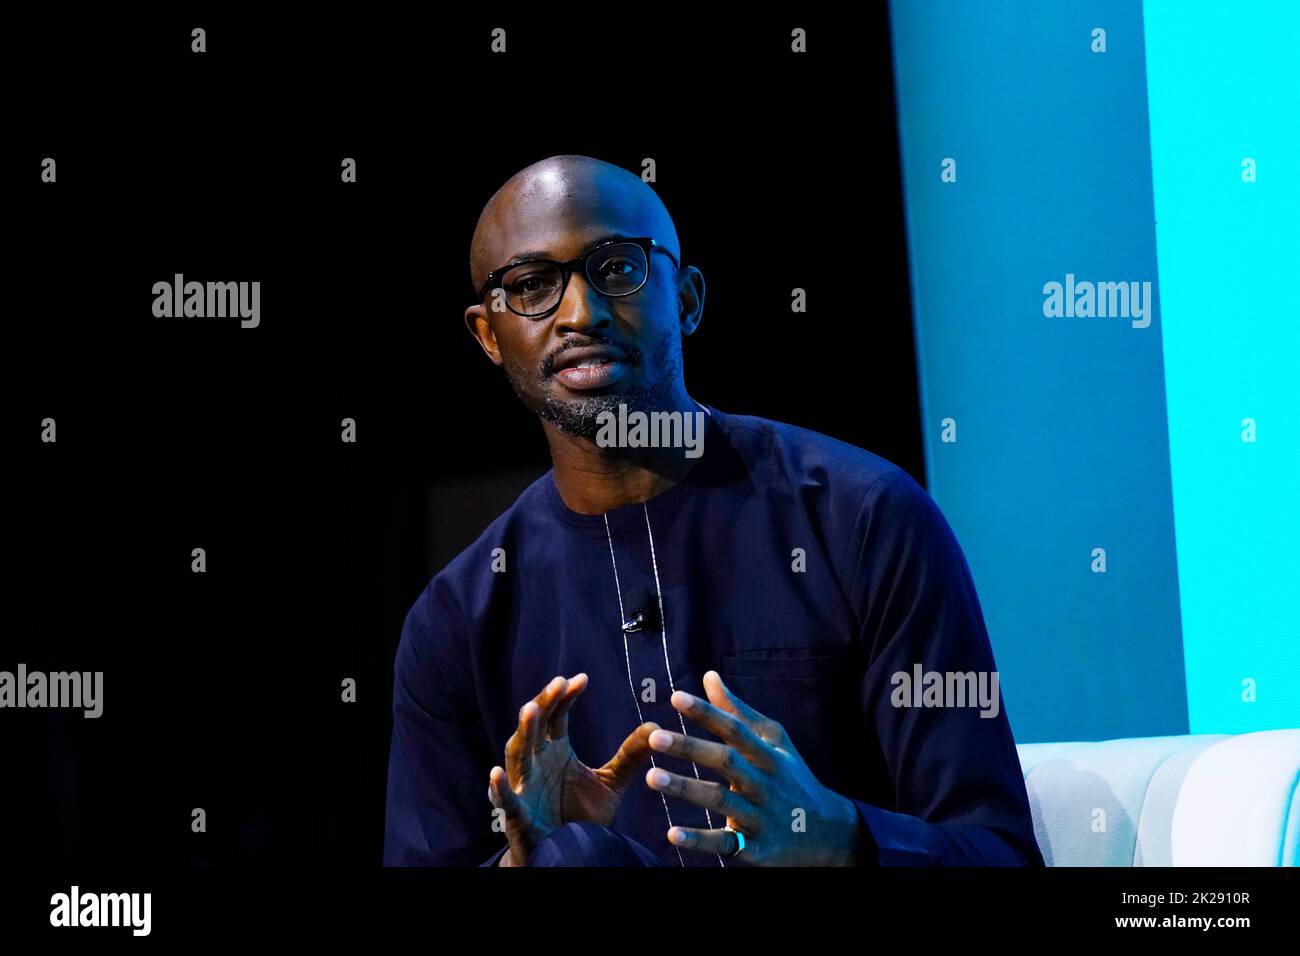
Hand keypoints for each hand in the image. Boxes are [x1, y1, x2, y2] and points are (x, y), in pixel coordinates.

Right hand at [488, 673, 658, 866]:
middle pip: (535, 727)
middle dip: (544, 704)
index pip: (557, 716)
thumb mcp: (610, 783)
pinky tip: (496, 773)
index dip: (565, 697)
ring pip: (517, 756)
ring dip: (523, 733)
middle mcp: (536, 763)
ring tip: (530, 711)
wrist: (567, 855)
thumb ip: (629, 756)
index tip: (580, 679)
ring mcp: (524, 787)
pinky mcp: (517, 816)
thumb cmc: (581, 816)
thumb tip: (656, 726)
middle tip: (557, 684)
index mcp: (555, 751)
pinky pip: (506, 801)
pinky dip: (499, 788)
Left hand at [643, 670, 863, 865]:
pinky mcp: (756, 849)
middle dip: (690, 748)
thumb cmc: (793, 778)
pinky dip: (699, 840)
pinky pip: (725, 843)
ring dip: (686, 789)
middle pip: (726, 762)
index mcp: (768, 755)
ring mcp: (761, 817)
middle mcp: (765, 784)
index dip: (707, 713)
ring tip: (651, 777)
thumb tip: (709, 676)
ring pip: (721, 801)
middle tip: (654, 736)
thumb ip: (737, 712)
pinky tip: (671, 834)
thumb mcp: (774, 742)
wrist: (830, 833)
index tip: (675, 697)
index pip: (735, 730)